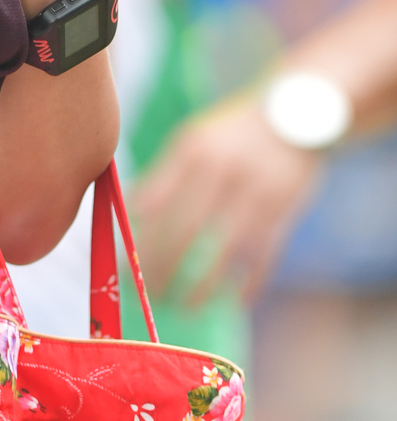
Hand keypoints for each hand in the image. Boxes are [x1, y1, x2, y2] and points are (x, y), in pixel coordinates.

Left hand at [130, 100, 320, 301]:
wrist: (298, 114)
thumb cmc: (234, 134)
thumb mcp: (195, 139)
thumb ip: (166, 174)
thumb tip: (132, 213)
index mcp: (192, 151)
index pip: (153, 201)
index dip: (135, 238)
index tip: (123, 264)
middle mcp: (221, 171)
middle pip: (182, 232)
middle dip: (160, 268)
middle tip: (146, 294)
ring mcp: (255, 193)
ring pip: (222, 253)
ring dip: (200, 287)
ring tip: (182, 307)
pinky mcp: (284, 212)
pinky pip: (262, 258)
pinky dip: (246, 285)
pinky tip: (231, 302)